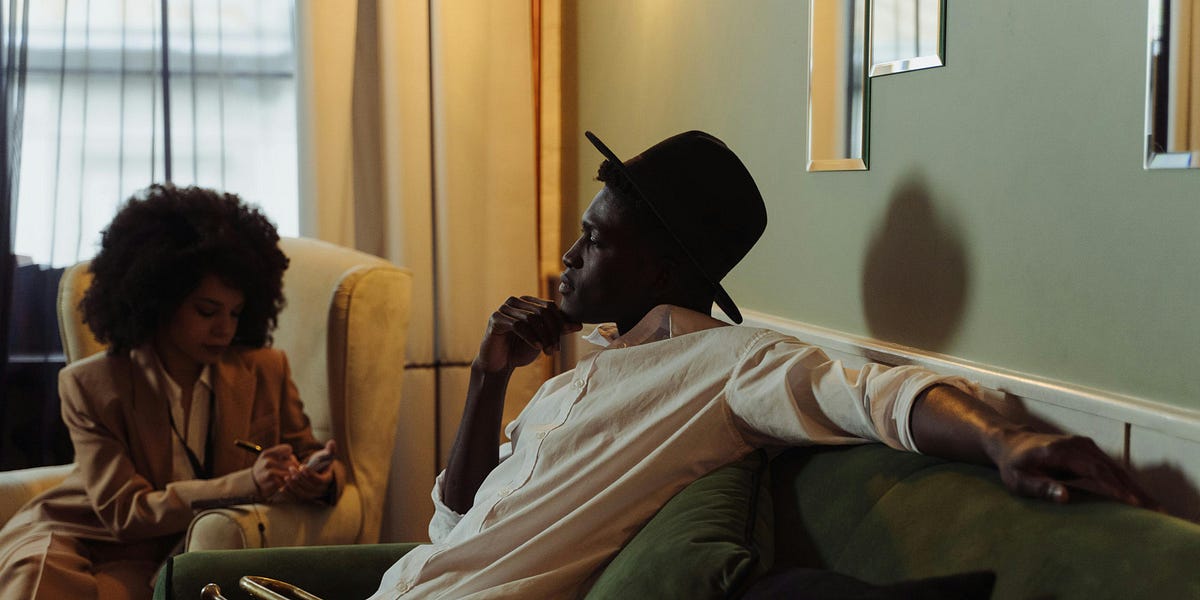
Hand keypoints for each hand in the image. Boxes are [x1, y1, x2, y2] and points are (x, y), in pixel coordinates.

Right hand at [252, 444, 300, 499]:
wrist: (253, 483)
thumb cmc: (267, 469)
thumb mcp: (270, 458)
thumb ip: (284, 456)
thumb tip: (301, 466)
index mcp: (267, 453)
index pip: (288, 449)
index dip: (290, 455)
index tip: (287, 460)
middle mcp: (267, 461)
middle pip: (292, 462)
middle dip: (295, 468)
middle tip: (293, 472)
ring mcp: (269, 472)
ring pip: (291, 472)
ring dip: (292, 476)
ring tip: (290, 478)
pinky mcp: (272, 483)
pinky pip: (287, 481)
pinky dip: (288, 483)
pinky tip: (285, 484)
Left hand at [282, 440, 335, 501]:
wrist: (318, 474)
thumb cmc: (322, 463)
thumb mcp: (326, 456)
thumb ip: (330, 450)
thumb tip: (332, 442)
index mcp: (327, 480)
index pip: (320, 481)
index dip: (310, 475)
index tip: (302, 466)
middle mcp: (321, 490)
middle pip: (310, 488)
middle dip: (300, 479)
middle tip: (291, 469)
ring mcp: (312, 496)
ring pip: (303, 495)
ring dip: (293, 487)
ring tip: (286, 477)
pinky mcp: (303, 498)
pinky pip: (296, 499)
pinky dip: (289, 495)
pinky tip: (282, 488)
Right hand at [475, 296, 581, 372]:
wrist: (499, 364)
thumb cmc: (520, 349)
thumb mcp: (543, 339)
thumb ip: (558, 330)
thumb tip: (579, 324)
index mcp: (527, 302)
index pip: (549, 306)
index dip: (560, 320)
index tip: (568, 334)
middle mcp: (515, 301)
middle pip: (542, 311)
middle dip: (552, 331)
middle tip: (556, 349)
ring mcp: (504, 308)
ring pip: (531, 318)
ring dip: (543, 336)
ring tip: (548, 352)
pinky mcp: (496, 318)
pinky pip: (518, 325)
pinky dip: (530, 337)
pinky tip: (537, 347)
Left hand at [989, 429, 1156, 508]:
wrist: (1011, 443)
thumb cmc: (1013, 465)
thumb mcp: (1018, 480)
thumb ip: (1039, 487)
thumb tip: (1064, 497)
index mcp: (1061, 451)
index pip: (1094, 469)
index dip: (1114, 485)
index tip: (1131, 502)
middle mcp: (1077, 445)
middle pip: (1111, 468)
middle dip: (1132, 489)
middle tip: (1153, 510)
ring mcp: (1085, 446)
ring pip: (1115, 467)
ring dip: (1134, 486)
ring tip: (1153, 507)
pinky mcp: (1089, 451)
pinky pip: (1111, 468)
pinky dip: (1126, 482)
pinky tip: (1138, 498)